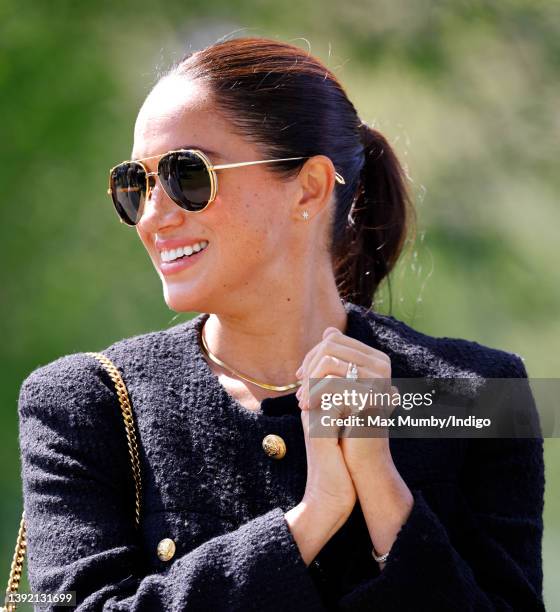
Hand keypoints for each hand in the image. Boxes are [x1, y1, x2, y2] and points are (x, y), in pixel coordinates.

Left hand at [296, 326, 397, 476]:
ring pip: (328, 362)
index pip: (333, 339)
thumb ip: (336, 360)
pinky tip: (306, 408)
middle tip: (299, 392)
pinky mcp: (370, 397)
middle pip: (329, 346)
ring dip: (309, 382)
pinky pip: (331, 383)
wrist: (362, 461)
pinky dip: (314, 394)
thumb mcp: (340, 387)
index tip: (302, 378)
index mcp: (376, 358)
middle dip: (308, 367)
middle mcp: (382, 364)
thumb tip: (329, 330)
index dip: (312, 356)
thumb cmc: (347, 422)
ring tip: (302, 402)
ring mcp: (378, 379)